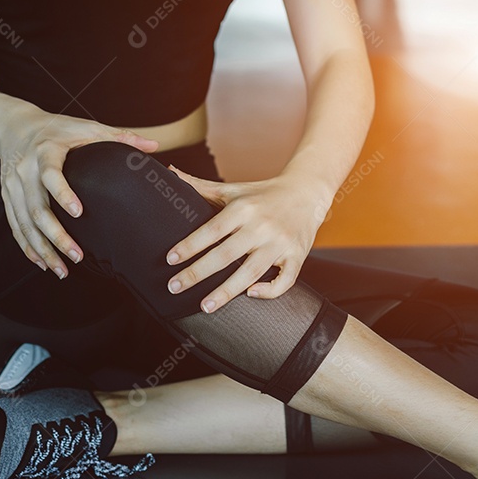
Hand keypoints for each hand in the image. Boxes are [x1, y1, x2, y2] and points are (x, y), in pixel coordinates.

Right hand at [0, 107, 157, 277]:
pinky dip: (27, 247)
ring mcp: (12, 186)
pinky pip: (15, 227)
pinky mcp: (7, 198)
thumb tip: (154, 144)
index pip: (50, 174)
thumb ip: (119, 136)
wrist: (12, 127)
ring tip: (61, 269)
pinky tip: (41, 262)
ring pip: (24, 223)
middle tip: (77, 256)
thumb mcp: (86, 127)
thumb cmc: (56, 129)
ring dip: (42, 249)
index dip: (62, 194)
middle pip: (36, 208)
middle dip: (56, 235)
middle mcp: (24, 170)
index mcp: (44, 151)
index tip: (79, 213)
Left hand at [164, 168, 329, 312]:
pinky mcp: (298, 256)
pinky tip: (250, 295)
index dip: (189, 245)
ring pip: (251, 272)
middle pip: (225, 254)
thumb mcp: (233, 189)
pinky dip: (269, 291)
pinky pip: (285, 280)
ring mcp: (280, 243)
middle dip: (197, 273)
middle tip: (174, 287)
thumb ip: (200, 186)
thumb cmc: (263, 195)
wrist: (307, 192)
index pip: (211, 230)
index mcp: (244, 209)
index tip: (170, 259)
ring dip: (226, 292)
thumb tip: (169, 171)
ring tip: (205, 306)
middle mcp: (262, 226)